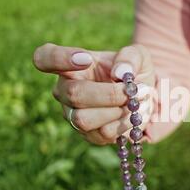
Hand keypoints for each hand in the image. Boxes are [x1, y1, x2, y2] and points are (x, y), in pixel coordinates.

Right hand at [33, 43, 154, 144]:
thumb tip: (120, 73)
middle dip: (109, 94)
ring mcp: (73, 115)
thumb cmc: (133, 71)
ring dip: (116, 111)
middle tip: (132, 90)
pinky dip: (123, 125)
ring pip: (84, 119)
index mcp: (70, 66)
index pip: (44, 58)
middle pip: (73, 94)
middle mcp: (64, 90)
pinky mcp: (88, 134)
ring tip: (133, 103)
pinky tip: (132, 115)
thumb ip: (130, 58)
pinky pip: (102, 134)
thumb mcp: (138, 55)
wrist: (145, 96)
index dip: (59, 58)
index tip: (87, 59)